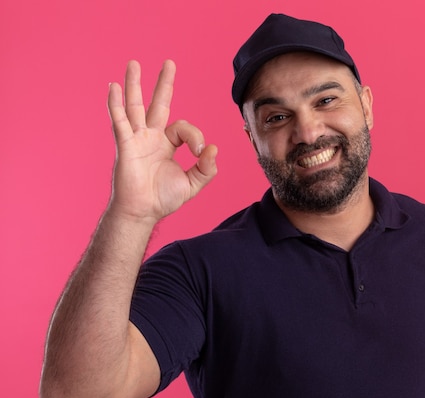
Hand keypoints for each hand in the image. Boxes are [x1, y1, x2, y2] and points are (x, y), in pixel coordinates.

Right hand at [107, 60, 216, 222]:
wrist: (143, 211)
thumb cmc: (164, 199)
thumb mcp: (192, 184)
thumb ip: (206, 169)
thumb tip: (214, 149)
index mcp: (167, 144)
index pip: (184, 128)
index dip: (196, 136)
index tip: (201, 153)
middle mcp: (151, 137)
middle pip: (158, 104)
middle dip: (164, 84)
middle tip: (169, 63)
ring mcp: (137, 139)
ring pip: (136, 106)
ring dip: (134, 85)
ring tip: (134, 63)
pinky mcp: (125, 145)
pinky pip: (120, 121)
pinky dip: (116, 104)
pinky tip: (113, 87)